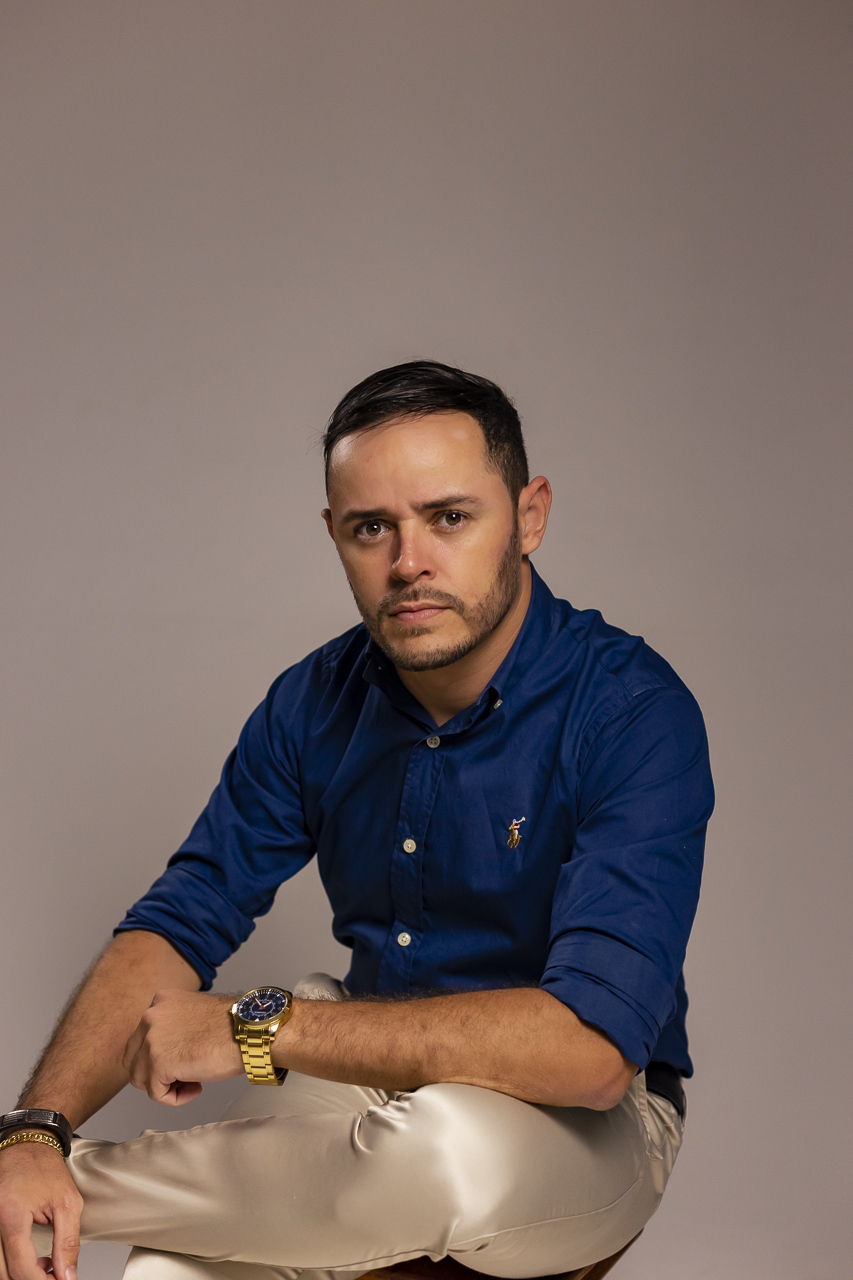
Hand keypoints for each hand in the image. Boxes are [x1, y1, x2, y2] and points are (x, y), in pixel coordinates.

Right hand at [0, 1142, 82, 1279]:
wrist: (27, 1146)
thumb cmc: (45, 1168)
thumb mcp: (67, 1203)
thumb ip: (67, 1242)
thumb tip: (68, 1276)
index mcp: (11, 1217)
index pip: (21, 1268)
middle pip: (4, 1274)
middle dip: (30, 1279)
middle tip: (54, 1275)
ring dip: (19, 1273)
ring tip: (44, 1265)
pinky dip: (10, 1263)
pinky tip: (30, 1257)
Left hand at [122, 989, 242, 1104]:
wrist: (248, 1032)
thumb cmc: (232, 1027)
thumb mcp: (192, 1015)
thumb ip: (172, 1026)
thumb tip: (163, 1051)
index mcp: (159, 1001)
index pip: (141, 1039)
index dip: (160, 1057)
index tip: (181, 1060)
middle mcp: (151, 1017)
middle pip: (135, 1059)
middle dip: (156, 1073)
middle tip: (183, 1075)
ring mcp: (152, 1040)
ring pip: (141, 1079)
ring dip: (165, 1086)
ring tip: (192, 1081)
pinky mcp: (159, 1063)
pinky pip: (156, 1093)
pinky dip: (175, 1098)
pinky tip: (195, 1087)